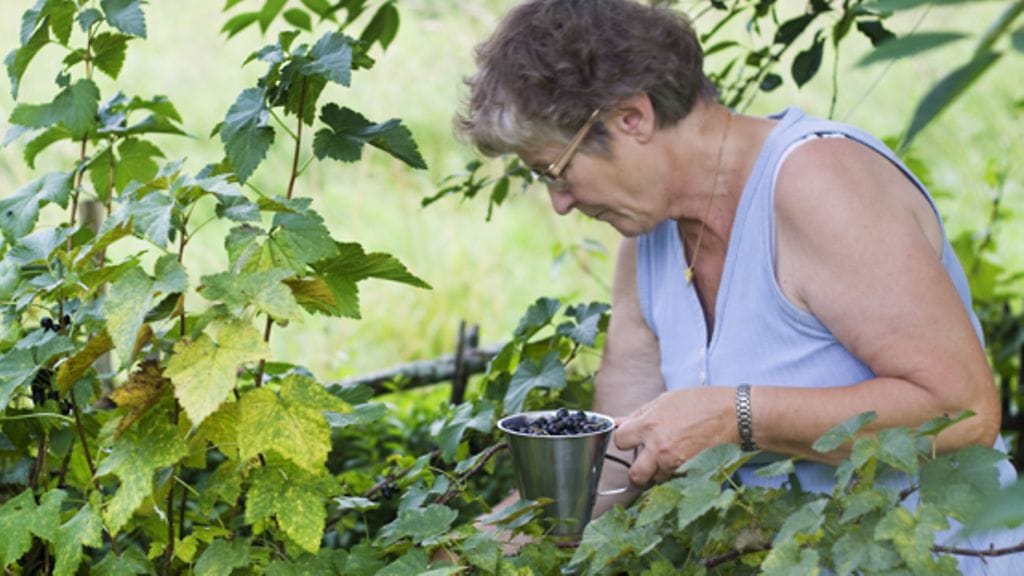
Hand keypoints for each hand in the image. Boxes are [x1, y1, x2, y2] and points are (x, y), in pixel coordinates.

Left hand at [613, 387, 735, 485]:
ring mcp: (674, 463)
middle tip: (646, 462)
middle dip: (638, 470)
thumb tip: (617, 422)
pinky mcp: (690, 473)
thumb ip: (639, 414)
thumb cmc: (700, 404)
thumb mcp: (665, 400)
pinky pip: (674, 480)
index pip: (619, 441)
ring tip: (673, 456)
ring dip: (660, 472)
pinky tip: (685, 459)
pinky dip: (676, 474)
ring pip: (656, 479)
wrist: (733, 416)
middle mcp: (658, 448)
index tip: (632, 439)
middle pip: (634, 475)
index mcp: (649, 425)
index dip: (625, 440)